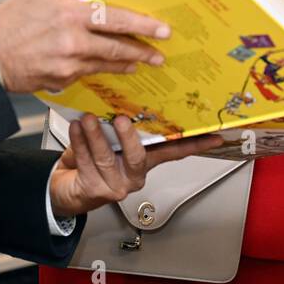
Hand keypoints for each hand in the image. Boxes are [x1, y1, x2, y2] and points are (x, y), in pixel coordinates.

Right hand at [0, 0, 169, 94]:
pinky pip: (87, 74)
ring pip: (106, 64)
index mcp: (70, 15)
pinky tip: (108, 67)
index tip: (161, 29)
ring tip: (140, 63)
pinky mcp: (62, 81)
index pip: (115, 18)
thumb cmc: (9, 22)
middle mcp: (72, 42)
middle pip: (117, 47)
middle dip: (143, 51)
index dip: (142, 24)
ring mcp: (68, 65)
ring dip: (126, 63)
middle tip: (159, 54)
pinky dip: (100, 70)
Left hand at [49, 113, 222, 216]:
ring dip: (96, 136)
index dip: (195, 144)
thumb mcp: (113, 141)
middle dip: (129, 137)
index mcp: (145, 161)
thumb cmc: (92, 159)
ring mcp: (116, 185)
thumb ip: (124, 126)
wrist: (68, 186)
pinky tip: (76, 128)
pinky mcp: (95, 190)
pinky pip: (86, 163)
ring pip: (106, 158)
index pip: (174, 152)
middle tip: (121, 119)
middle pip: (138, 157)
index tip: (215, 135)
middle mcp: (134, 175)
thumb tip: (130, 93)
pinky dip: (79, 143)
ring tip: (88, 119)